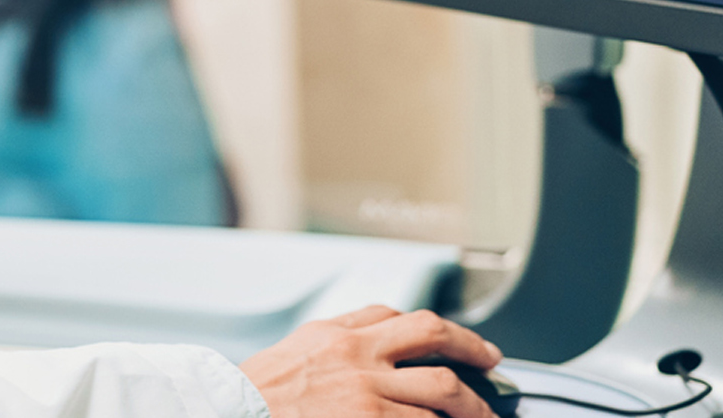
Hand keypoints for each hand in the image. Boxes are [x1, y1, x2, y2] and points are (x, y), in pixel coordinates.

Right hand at [239, 306, 502, 417]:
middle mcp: (356, 355)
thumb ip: (329, 346)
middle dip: (471, 348)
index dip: (429, 327)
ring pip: (442, 388)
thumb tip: (361, 347)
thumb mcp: (292, 354)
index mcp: (333, 335)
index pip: (392, 315)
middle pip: (432, 336)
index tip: (450, 340)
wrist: (233, 413)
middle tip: (489, 361)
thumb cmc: (256, 397)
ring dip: (471, 405)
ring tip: (483, 416)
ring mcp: (367, 391)